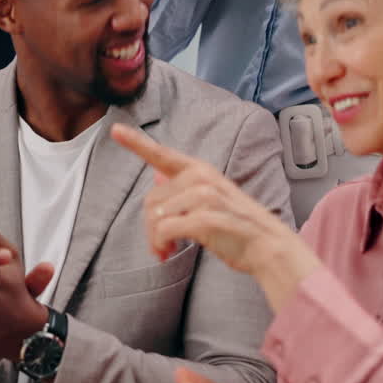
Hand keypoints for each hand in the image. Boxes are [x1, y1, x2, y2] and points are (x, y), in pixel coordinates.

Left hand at [110, 123, 296, 273]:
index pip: (162, 155)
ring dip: (155, 240)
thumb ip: (181, 189)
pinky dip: (162, 244)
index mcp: (200, 171)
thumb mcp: (209, 201)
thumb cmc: (236, 227)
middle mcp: (200, 177)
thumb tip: (156, 177)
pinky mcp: (204, 217)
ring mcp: (203, 196)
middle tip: (160, 247)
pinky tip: (171, 252)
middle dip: (149, 227)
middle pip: (150, 200)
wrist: (268, 247)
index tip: (115, 130)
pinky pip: (164, 229)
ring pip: (155, 217)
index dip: (136, 143)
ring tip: (168, 251)